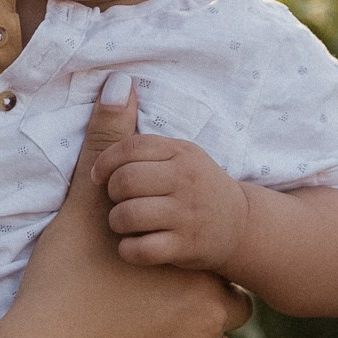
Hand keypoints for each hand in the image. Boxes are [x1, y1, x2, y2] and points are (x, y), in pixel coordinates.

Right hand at [12, 79, 242, 337]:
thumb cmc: (63, 280)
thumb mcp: (84, 208)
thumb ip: (108, 145)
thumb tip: (122, 81)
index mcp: (196, 270)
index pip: (219, 264)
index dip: (194, 265)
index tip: (169, 268)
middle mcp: (211, 317)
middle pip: (231, 312)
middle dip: (207, 309)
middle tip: (167, 307)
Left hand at [92, 130, 249, 271]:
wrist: (238, 224)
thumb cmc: (194, 186)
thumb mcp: (178, 154)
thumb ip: (143, 139)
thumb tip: (113, 87)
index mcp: (180, 153)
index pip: (130, 148)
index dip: (105, 163)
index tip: (98, 177)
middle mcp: (186, 180)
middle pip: (125, 180)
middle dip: (111, 193)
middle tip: (119, 201)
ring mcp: (188, 214)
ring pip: (128, 215)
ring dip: (117, 222)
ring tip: (125, 223)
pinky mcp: (187, 246)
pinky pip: (141, 249)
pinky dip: (128, 250)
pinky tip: (134, 245)